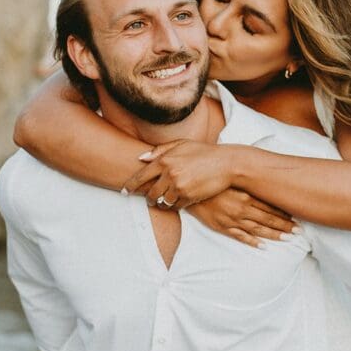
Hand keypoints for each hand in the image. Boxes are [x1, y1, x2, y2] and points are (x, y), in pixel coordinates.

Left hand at [122, 140, 237, 207]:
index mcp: (165, 160)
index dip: (130, 185)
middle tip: (149, 199)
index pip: (141, 176)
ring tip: (163, 202)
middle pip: (150, 193)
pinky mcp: (188, 197)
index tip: (124, 191)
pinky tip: (177, 202)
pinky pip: (175, 206)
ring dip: (161, 203)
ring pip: (162, 201)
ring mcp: (179, 186)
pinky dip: (174, 206)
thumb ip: (161, 150)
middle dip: (148, 198)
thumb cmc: (204, 152)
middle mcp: (169, 173)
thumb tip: (141, 158)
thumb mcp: (182, 144)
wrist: (226, 163)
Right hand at [186, 189, 296, 248]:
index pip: (270, 206)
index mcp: (245, 195)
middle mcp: (241, 209)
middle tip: (298, 231)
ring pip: (258, 230)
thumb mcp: (232, 179)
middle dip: (284, 226)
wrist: (191, 189)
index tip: (297, 218)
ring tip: (287, 238)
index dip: (284, 213)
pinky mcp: (222, 227)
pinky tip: (262, 246)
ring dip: (274, 235)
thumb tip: (265, 182)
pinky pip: (240, 236)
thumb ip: (248, 183)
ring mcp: (232, 219)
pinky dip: (252, 242)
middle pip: (268, 219)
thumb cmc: (213, 180)